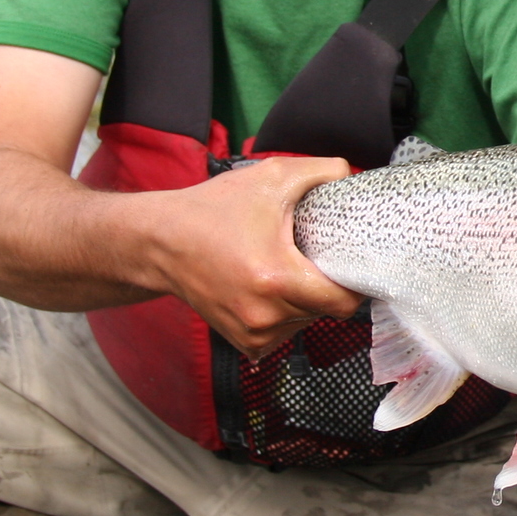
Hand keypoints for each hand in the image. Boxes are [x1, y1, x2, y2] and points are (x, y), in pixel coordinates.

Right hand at [143, 156, 364, 355]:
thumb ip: (320, 172)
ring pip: (306, 322)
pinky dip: (285, 313)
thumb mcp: (270, 178)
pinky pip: (284, 332)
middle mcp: (266, 315)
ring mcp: (253, 334)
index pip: (344, 302)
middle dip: (327, 285)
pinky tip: (268, 288)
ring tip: (284, 269)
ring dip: (306, 301)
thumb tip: (352, 175)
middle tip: (312, 257)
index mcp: (278, 278)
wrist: (161, 242)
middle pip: (327, 311)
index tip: (351, 263)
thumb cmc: (213, 210)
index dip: (355, 283)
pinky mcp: (244, 343)